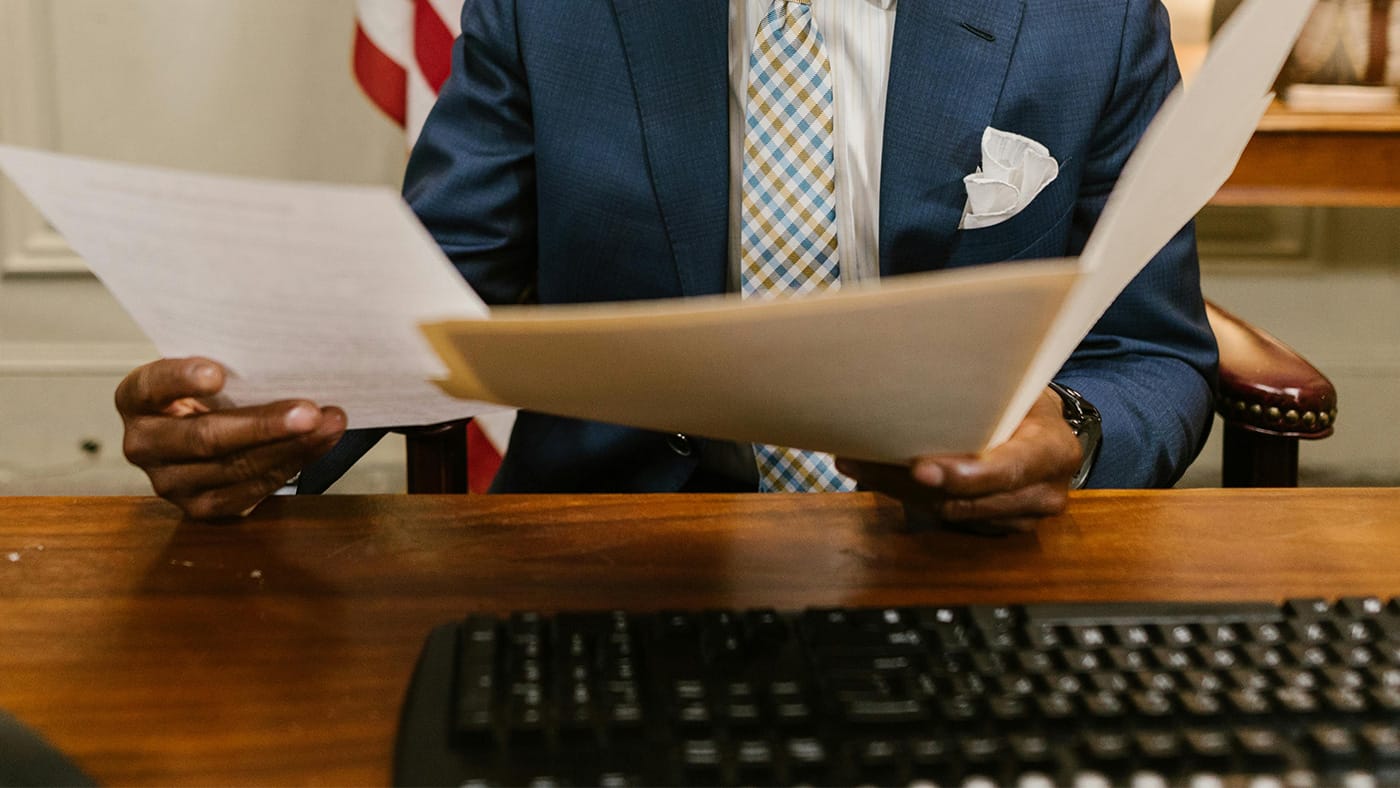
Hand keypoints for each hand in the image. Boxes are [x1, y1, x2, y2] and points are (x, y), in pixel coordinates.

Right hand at [116, 357, 346, 518]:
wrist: (206, 429)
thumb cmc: (212, 390)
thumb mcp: (207, 370)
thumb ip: (230, 366)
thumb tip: (287, 357)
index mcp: (136, 399)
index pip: (152, 386)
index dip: (183, 379)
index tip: (217, 373)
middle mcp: (144, 444)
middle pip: (205, 437)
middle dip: (263, 425)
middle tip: (309, 412)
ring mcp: (168, 482)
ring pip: (234, 468)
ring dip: (290, 447)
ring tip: (329, 424)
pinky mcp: (199, 507)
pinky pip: (249, 491)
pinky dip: (291, 465)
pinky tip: (319, 445)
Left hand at [835, 388, 1081, 531]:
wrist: (1045, 427)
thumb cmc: (1025, 398)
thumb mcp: (1017, 386)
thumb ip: (982, 394)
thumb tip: (917, 376)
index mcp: (1054, 451)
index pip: (1009, 470)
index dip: (964, 475)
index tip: (921, 469)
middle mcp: (1043, 492)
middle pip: (966, 500)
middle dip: (909, 483)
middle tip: (863, 460)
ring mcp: (1022, 517)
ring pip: (948, 513)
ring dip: (898, 490)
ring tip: (858, 463)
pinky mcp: (997, 528)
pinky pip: (946, 520)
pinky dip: (909, 497)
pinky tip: (876, 475)